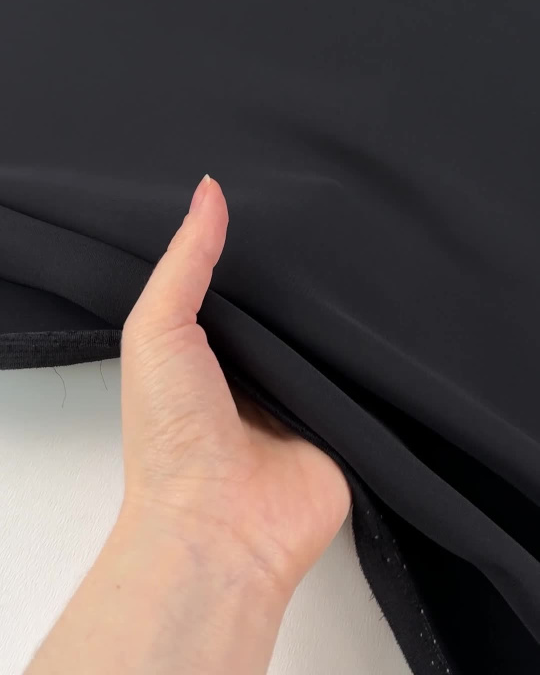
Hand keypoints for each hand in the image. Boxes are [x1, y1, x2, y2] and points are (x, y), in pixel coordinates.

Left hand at [120, 174, 350, 598]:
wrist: (219, 525)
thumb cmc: (172, 433)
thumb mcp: (157, 327)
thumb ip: (185, 260)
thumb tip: (209, 190)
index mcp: (208, 346)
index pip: (239, 280)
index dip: (253, 242)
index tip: (278, 191)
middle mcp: (255, 368)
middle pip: (289, 305)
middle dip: (304, 272)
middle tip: (333, 212)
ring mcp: (301, 396)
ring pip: (330, 336)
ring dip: (343, 312)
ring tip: (369, 250)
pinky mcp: (343, 421)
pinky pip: (365, 378)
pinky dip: (372, 355)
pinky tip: (392, 312)